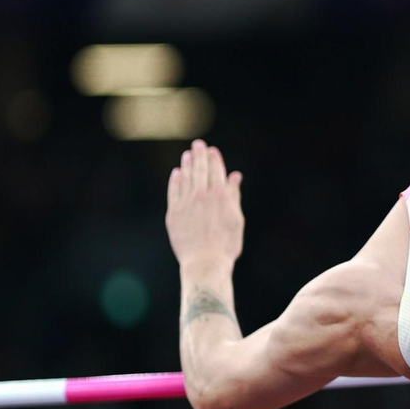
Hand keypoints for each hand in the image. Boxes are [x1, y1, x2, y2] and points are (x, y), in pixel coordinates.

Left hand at [166, 139, 243, 273]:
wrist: (205, 263)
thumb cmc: (226, 245)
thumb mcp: (236, 220)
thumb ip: (234, 196)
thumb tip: (234, 176)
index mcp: (221, 196)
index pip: (216, 171)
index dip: (214, 159)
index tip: (212, 150)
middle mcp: (202, 196)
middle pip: (199, 169)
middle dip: (199, 155)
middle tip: (198, 144)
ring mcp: (186, 203)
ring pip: (185, 177)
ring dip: (186, 164)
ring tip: (187, 155)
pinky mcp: (173, 213)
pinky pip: (173, 191)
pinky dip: (175, 181)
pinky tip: (177, 174)